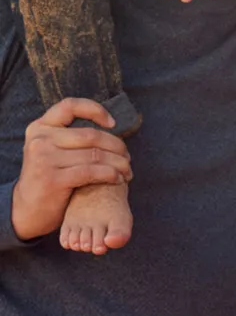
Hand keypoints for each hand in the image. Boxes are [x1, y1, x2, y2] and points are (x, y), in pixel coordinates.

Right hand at [11, 98, 132, 240]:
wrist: (27, 209)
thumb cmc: (50, 177)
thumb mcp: (52, 150)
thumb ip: (71, 137)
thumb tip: (111, 127)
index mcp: (40, 127)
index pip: (69, 106)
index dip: (95, 110)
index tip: (113, 123)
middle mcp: (40, 140)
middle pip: (91, 135)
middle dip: (117, 146)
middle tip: (128, 158)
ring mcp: (44, 159)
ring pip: (95, 155)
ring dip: (119, 163)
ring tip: (127, 171)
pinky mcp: (53, 179)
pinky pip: (92, 172)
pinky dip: (111, 175)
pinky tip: (118, 179)